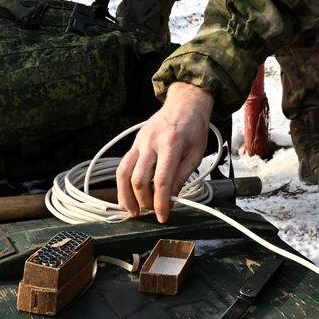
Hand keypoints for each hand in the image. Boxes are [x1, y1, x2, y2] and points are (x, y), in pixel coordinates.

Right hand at [116, 82, 214, 221]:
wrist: (185, 103)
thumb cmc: (194, 127)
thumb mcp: (197, 153)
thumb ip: (182, 176)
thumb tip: (170, 198)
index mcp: (171, 144)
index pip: (162, 180)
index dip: (161, 202)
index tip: (163, 216)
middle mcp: (151, 142)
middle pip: (139, 179)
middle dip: (145, 201)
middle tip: (153, 211)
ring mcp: (139, 142)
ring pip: (123, 173)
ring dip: (126, 196)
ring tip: (133, 211)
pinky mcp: (134, 143)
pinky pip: (123, 166)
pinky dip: (122, 184)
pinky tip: (126, 197)